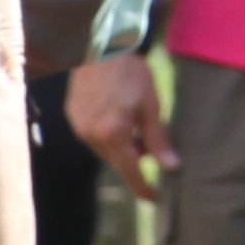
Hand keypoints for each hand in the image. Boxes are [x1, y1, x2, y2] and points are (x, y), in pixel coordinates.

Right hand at [65, 53, 168, 195]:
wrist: (102, 45)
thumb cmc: (131, 73)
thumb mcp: (151, 106)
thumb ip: (158, 139)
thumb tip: (171, 167)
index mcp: (113, 133)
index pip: (130, 171)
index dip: (143, 187)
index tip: (154, 198)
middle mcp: (91, 135)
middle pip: (117, 161)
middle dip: (134, 159)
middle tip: (150, 143)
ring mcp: (79, 126)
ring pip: (104, 149)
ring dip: (120, 146)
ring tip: (133, 124)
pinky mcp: (72, 116)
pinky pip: (92, 136)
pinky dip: (107, 134)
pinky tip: (117, 116)